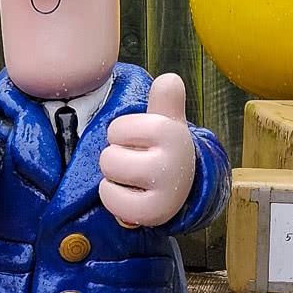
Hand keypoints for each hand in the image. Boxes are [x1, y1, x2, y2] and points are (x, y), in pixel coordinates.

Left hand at [99, 72, 196, 228]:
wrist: (183, 186)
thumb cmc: (164, 148)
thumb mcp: (167, 121)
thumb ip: (165, 99)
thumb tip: (169, 80)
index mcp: (171, 132)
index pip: (116, 130)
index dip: (122, 135)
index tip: (141, 142)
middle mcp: (172, 160)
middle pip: (109, 155)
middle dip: (116, 157)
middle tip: (136, 162)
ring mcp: (164, 189)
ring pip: (109, 176)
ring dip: (114, 177)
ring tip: (134, 178)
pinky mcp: (154, 212)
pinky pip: (111, 199)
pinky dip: (113, 197)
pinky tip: (131, 195)